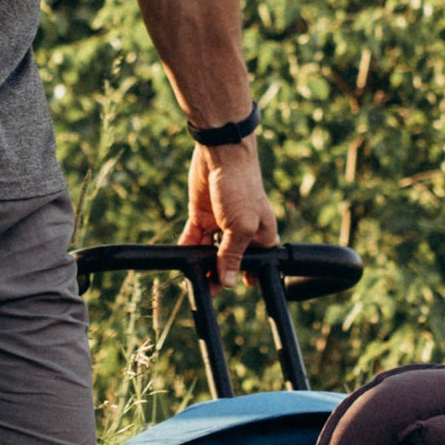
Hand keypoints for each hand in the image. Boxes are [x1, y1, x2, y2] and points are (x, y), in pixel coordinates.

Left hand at [180, 133, 274, 290]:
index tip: (234, 287)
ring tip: (194, 281)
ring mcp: (221, 223)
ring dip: (202, 265)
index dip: (246, 275)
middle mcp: (242, 231)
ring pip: (210, 252)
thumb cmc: (241, 188)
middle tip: (208, 289)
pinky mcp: (202, 215)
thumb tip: (228, 282)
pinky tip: (183, 261)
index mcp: (261, 235)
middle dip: (219, 274)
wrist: (222, 155)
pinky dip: (188, 249)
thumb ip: (232, 255)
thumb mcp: (241, 227)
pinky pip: (194, 238)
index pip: (255, 263)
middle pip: (229, 259)